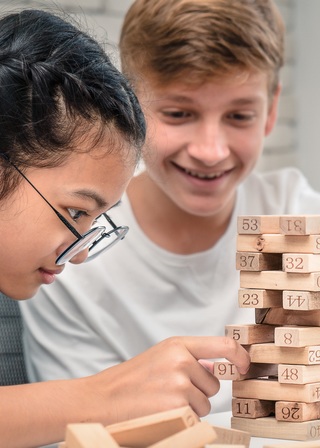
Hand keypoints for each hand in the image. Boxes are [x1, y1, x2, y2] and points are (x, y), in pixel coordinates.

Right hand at [89, 336, 249, 423]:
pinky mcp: (177, 408)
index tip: (245, 367)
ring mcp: (179, 384)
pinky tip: (162, 414)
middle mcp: (181, 361)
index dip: (241, 357)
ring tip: (163, 403)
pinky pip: (195, 418)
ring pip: (205, 404)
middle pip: (213, 384)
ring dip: (190, 408)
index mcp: (178, 345)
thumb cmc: (130, 380)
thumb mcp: (160, 357)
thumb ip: (188, 358)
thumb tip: (215, 367)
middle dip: (199, 392)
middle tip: (170, 393)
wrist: (101, 399)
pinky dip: (183, 420)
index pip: (224, 345)